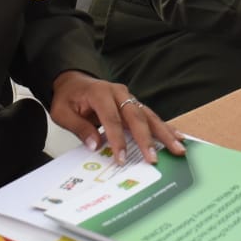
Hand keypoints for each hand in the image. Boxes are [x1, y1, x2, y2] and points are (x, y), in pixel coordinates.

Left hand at [48, 70, 184, 164]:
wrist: (74, 81)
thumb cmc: (68, 97)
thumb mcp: (62, 112)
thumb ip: (79, 128)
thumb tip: (95, 145)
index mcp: (99, 93)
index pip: (111, 119)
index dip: (117, 140)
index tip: (121, 159)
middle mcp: (118, 93)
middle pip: (136, 116)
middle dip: (146, 139)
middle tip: (154, 158)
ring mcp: (129, 97)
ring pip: (149, 115)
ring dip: (164, 133)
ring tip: (178, 148)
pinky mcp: (134, 104)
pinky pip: (150, 116)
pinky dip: (164, 127)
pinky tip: (177, 136)